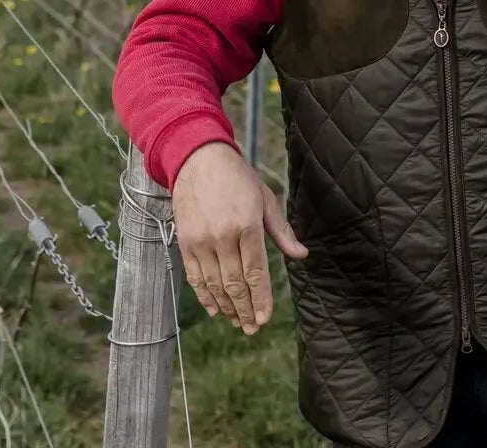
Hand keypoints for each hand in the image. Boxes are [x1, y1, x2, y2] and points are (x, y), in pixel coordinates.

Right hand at [170, 141, 307, 333]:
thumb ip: (282, 231)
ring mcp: (201, 241)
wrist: (198, 159)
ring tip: (237, 321)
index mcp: (247, 226)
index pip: (255, 273)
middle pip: (235, 284)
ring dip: (226, 307)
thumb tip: (301, 255)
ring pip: (214, 284)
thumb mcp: (265, 199)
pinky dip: (204, 296)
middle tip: (252, 327)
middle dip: (245, 310)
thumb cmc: (237, 178)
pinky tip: (214, 308)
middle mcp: (222, 237)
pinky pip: (194, 276)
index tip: (265, 318)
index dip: (261, 299)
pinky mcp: (185, 242)